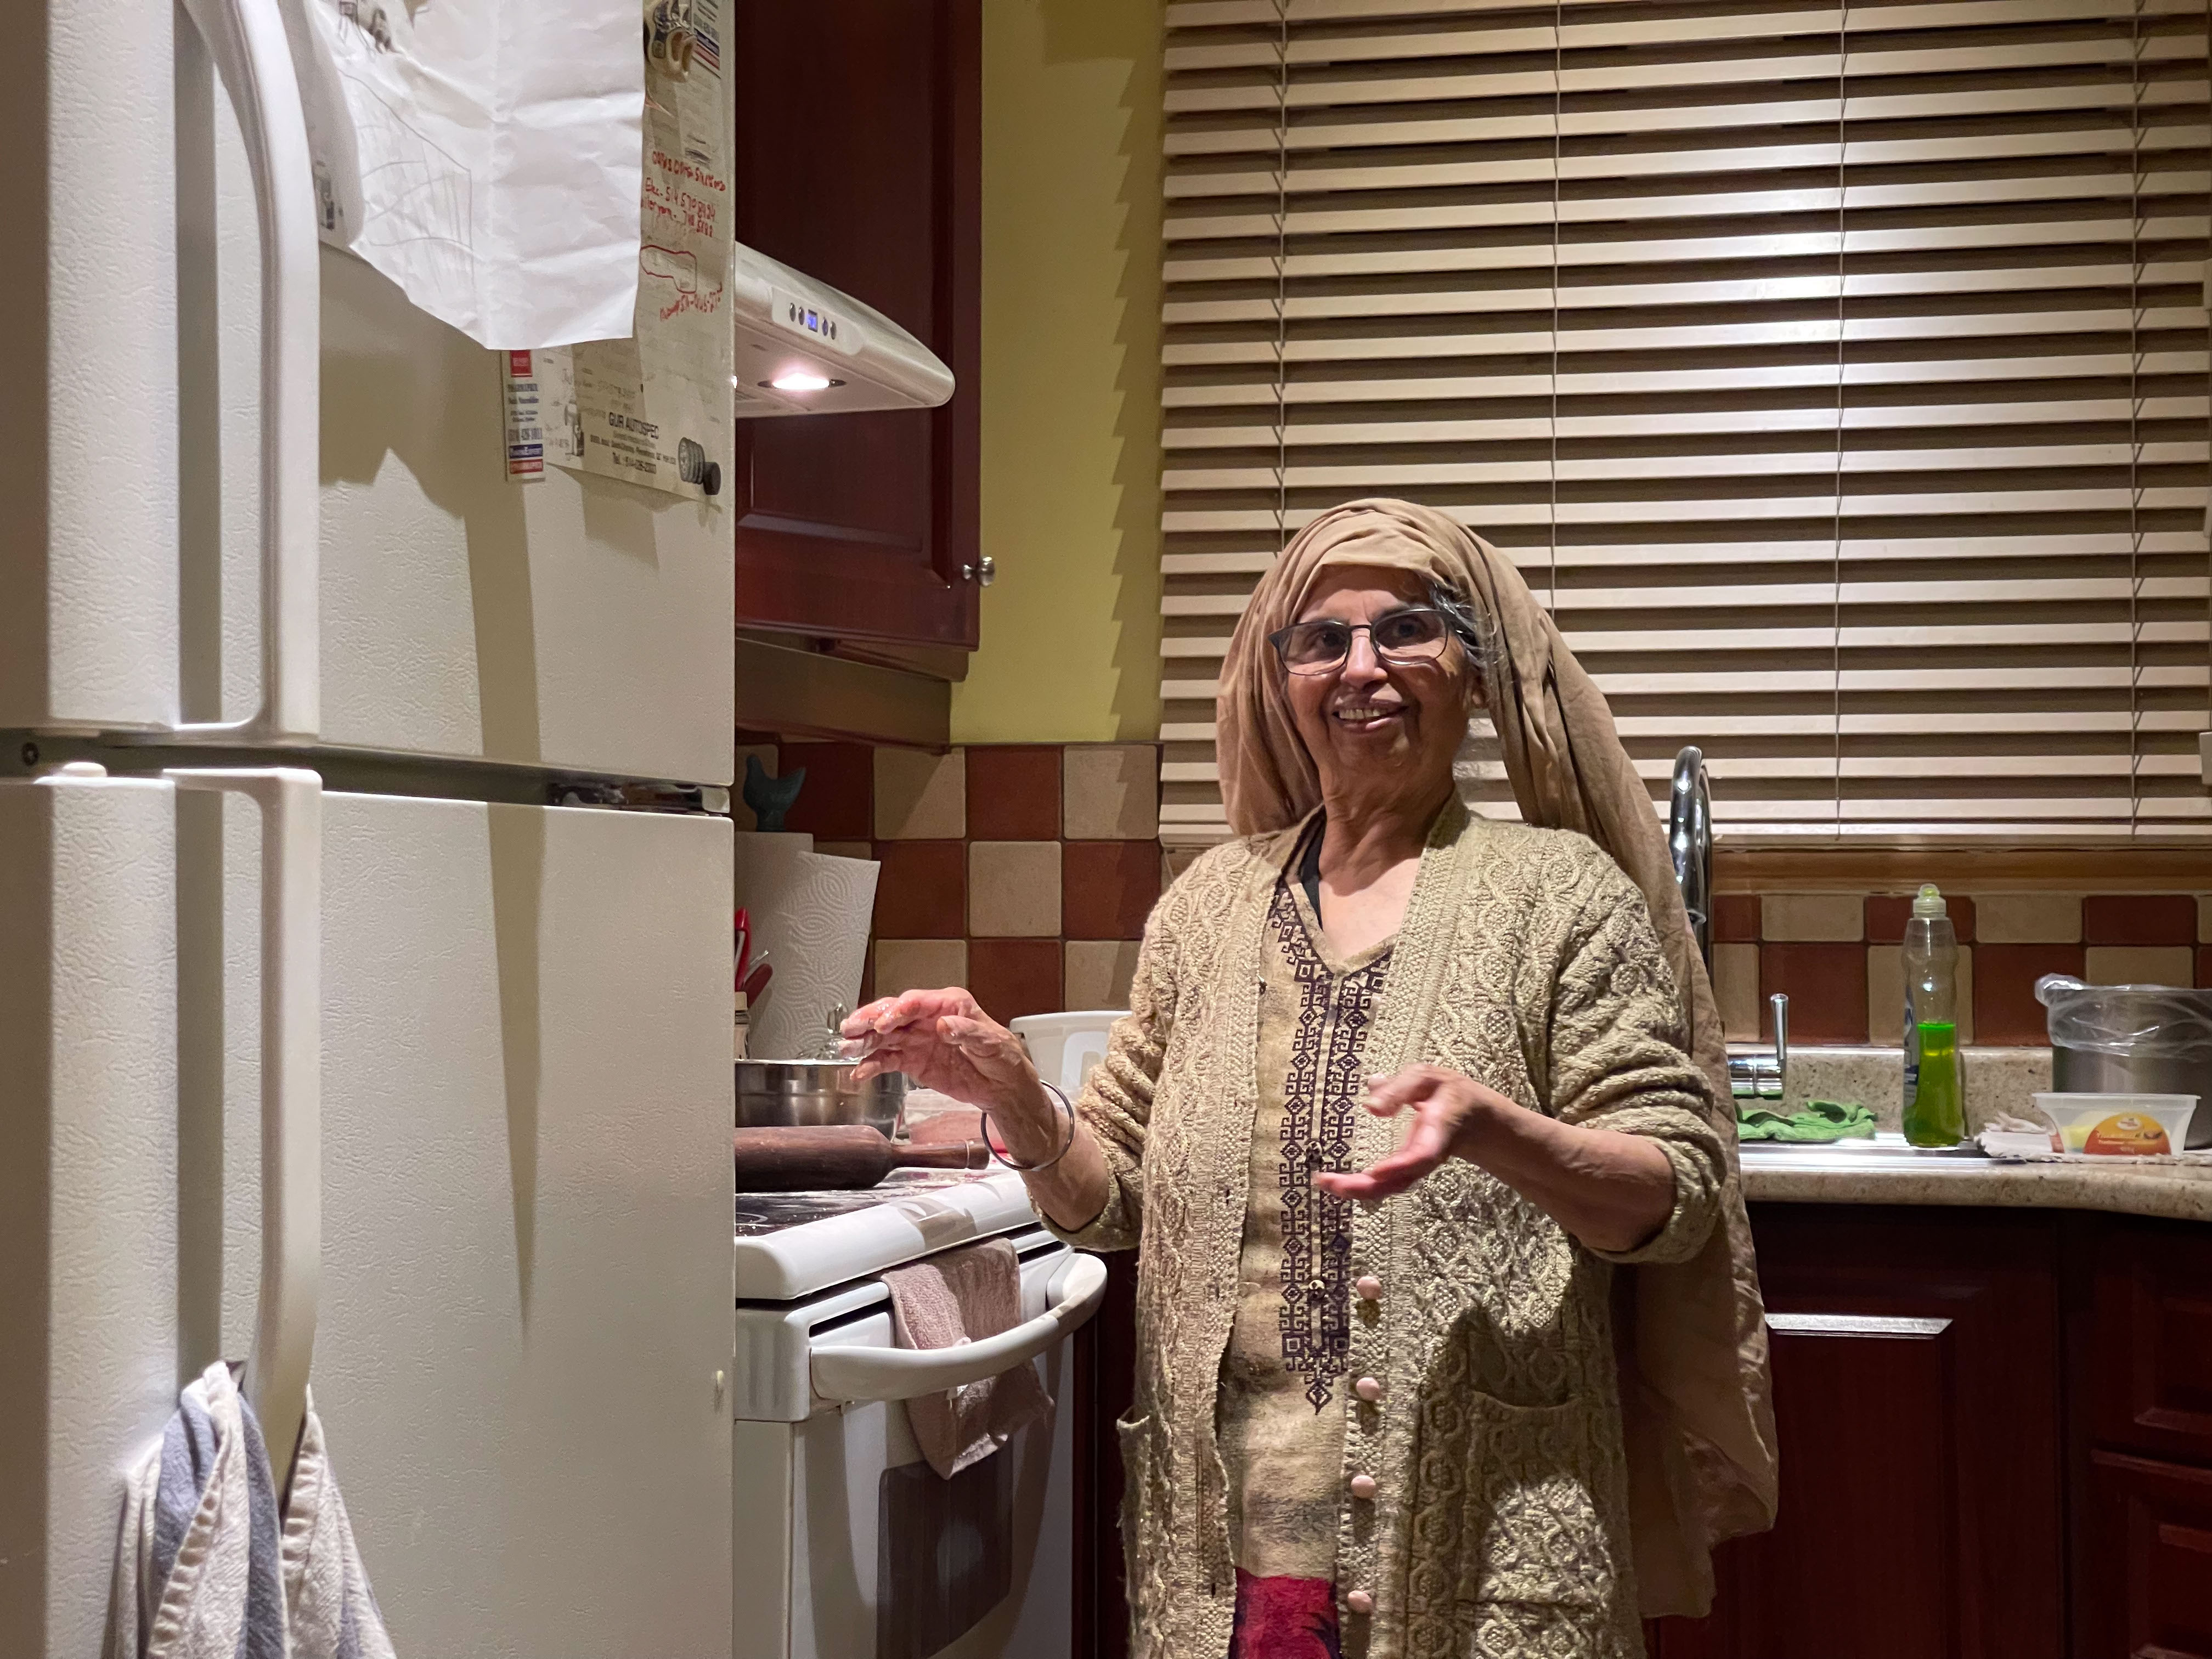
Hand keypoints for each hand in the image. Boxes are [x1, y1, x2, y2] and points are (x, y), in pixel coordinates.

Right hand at [842, 988, 1054, 1143]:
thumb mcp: (992, 1042)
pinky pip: (887, 1060)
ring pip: (884, 1036)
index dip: (898, 1010)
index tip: (885, 1022)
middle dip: (870, 1020)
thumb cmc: (1002, 1056)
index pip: (917, 1002)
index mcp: (949, 1005)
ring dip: (864, 1042)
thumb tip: (944, 1025)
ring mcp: (917, 1039)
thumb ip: (968, 1032)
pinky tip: (860, 1072)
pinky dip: (872, 1065)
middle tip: (852, 1028)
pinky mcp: (912, 1060)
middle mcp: (928, 1018)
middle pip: (893, 1015)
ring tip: (847, 1048)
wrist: (1003, 1086)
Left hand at [1312, 1064, 1508, 1201]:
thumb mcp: (1427, 1078)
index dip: (1399, 1166)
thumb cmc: (1448, 1092)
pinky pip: (1387, 1184)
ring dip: (1358, 1189)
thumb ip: (1400, 1089)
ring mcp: (1418, 1167)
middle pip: (1401, 1180)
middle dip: (1366, 1187)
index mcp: (1437, 1130)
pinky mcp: (1408, 1170)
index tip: (1374, 1172)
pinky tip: (1336, 1182)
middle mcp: (1427, 1155)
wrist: (1475, 1117)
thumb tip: (1370, 1106)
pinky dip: (1362, 1186)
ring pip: (1391, 1187)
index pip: (1421, 1155)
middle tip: (1328, 1183)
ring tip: (1324, 1182)